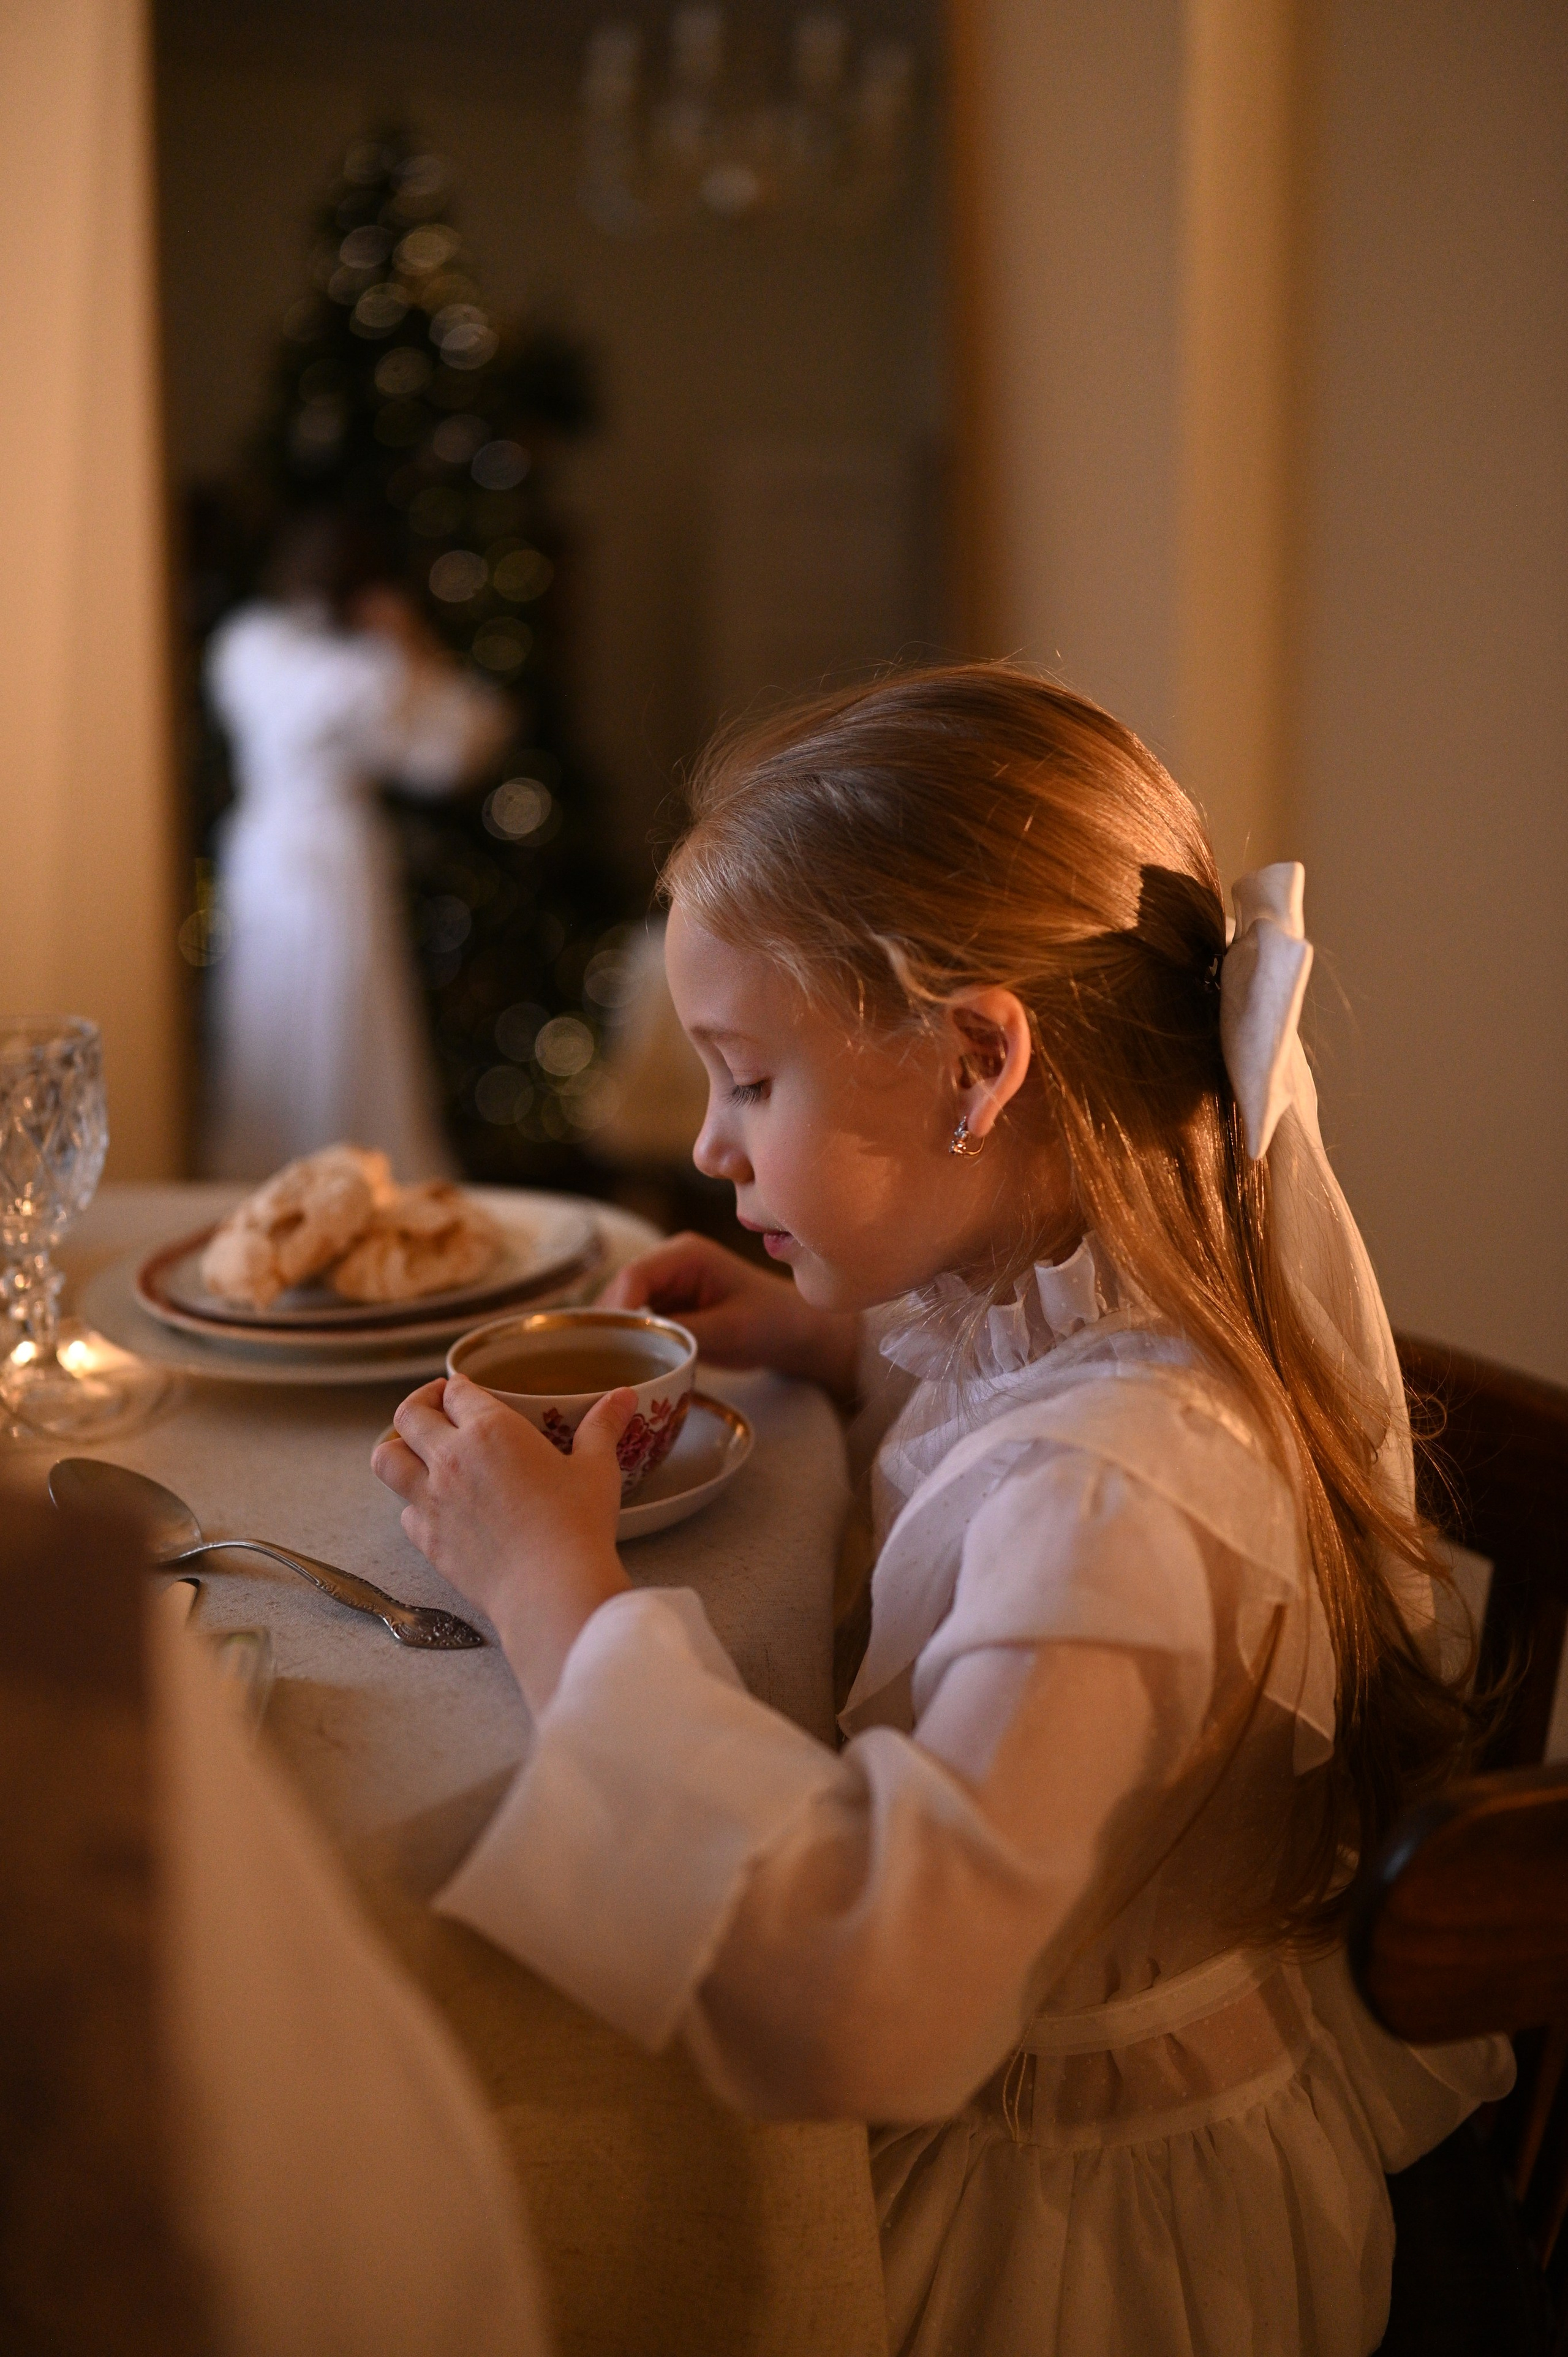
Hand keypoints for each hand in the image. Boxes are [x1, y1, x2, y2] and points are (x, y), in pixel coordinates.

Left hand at [371, 1371, 633, 1711]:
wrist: (550, 1590)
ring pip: (385, 1458)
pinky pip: (402, 1511)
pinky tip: (435, 1507)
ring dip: (396, 1448)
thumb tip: (624, 1397)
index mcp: (491, 1430)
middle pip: (407, 1415)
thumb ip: (603, 1426)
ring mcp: (431, 1500)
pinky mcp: (426, 1539)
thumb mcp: (596, 1469)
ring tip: (416, 1452)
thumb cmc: (576, 1525)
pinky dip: (412, 1503)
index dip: (458, 1387)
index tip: (464, 1392)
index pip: (455, 1391)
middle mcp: (451, 1458)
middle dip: (419, 1404)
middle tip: (436, 1410)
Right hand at [599, 1232, 859, 1402]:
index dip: (615, 1308)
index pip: (634, 1275)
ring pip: (622, 1307)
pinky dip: (626, 1341)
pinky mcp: (666, 1307)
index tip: (603, 1344)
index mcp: (686, 1254)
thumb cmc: (771, 1322)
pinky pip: (635, 1322)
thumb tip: (638, 1344)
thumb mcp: (730, 1330)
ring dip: (613, 1334)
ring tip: (599, 1368)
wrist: (795, 1331)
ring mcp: (665, 1285)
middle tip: (592, 1363)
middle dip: (606, 1323)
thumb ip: (684, 1333)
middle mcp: (668, 1263)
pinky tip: (617, 1366)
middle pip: (620, 1290)